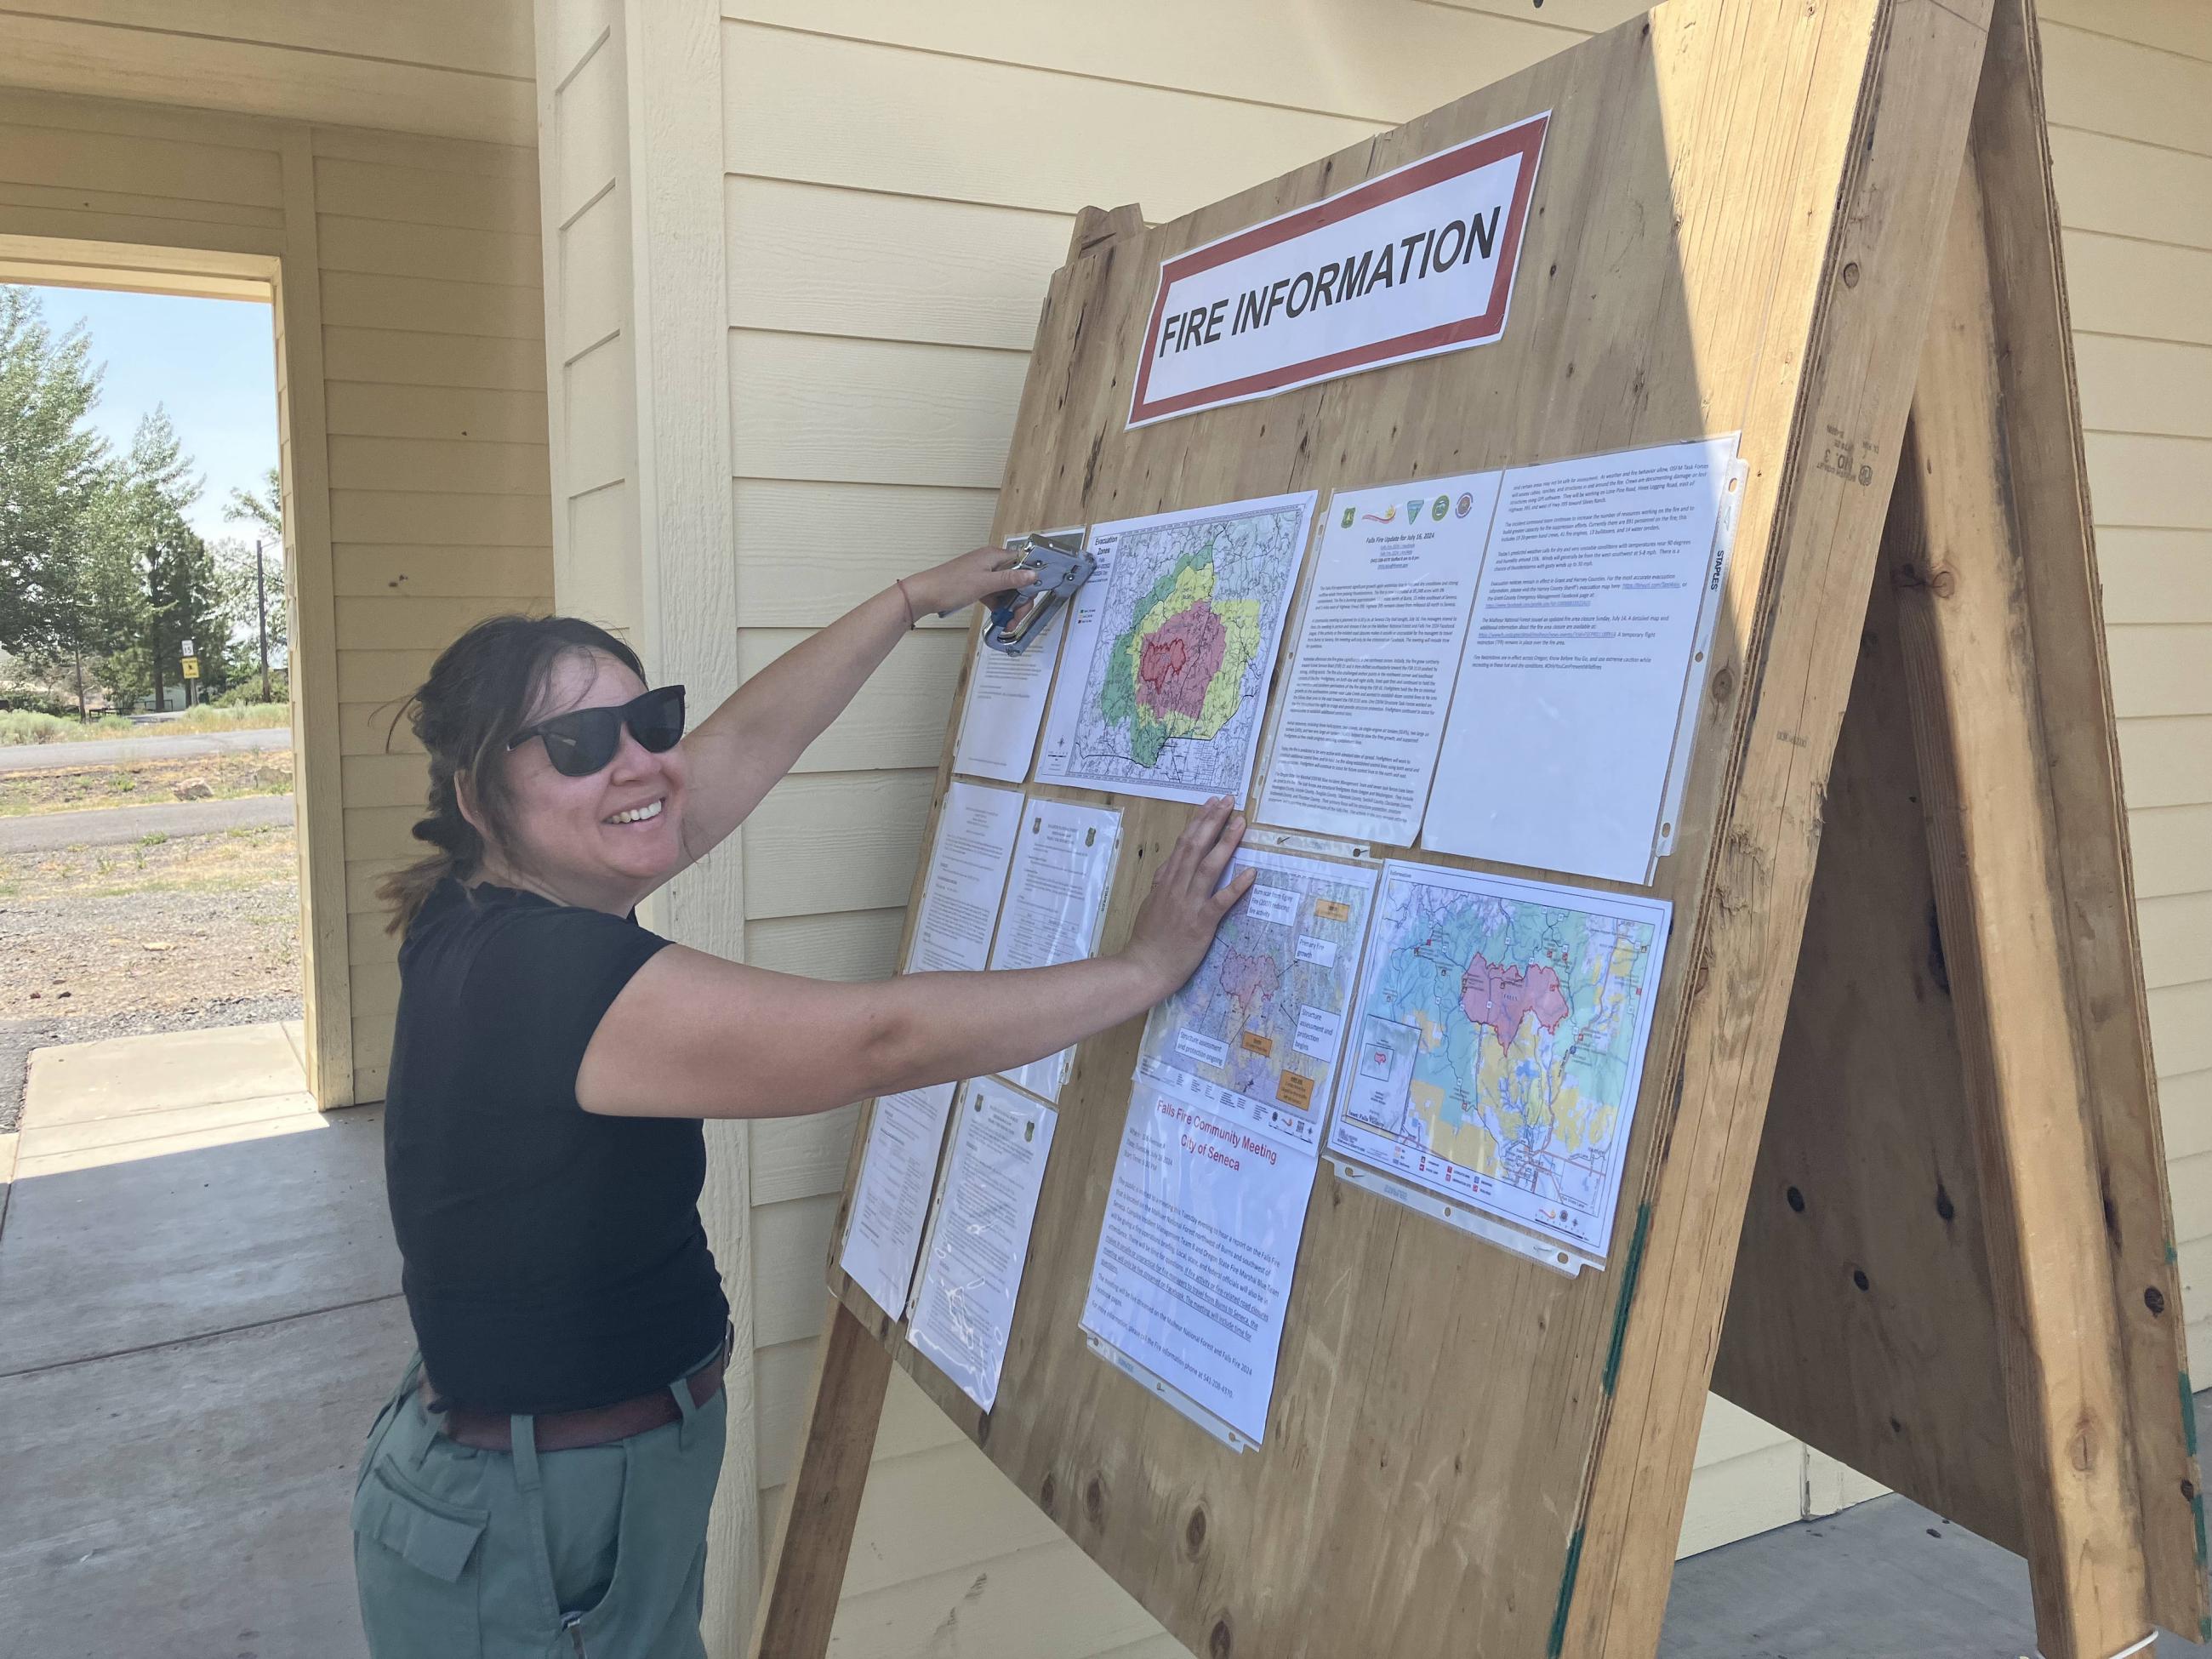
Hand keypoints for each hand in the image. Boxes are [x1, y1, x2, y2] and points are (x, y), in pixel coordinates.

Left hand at [906, 544, 1035, 618]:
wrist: (925, 594)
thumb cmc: (950, 585)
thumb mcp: (985, 583)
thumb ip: (1010, 579)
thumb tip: (1033, 575)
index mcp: (994, 556)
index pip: (1023, 564)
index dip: (1030, 581)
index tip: (1029, 599)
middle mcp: (991, 562)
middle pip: (1016, 579)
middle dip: (1019, 600)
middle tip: (1017, 618)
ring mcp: (983, 573)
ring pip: (1006, 589)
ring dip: (1010, 605)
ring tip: (1008, 622)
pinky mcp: (977, 584)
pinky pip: (995, 594)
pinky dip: (998, 605)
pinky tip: (999, 617)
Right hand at [1121, 797, 1254, 997]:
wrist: (1144, 967)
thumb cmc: (1149, 939)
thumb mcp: (1150, 903)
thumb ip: (1162, 884)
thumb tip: (1170, 866)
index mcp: (1165, 881)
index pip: (1183, 844)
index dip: (1198, 822)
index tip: (1210, 804)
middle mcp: (1177, 887)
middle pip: (1195, 847)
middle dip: (1213, 821)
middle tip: (1228, 801)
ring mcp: (1189, 904)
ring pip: (1208, 867)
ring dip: (1226, 843)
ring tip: (1240, 823)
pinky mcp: (1201, 923)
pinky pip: (1221, 901)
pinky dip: (1236, 886)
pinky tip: (1251, 872)